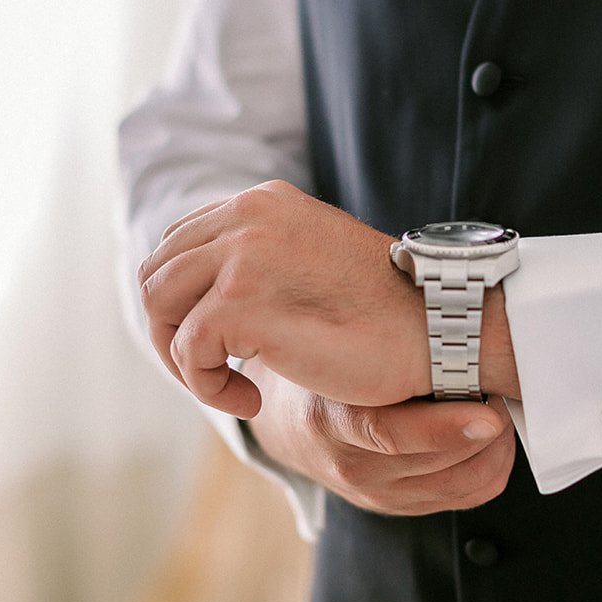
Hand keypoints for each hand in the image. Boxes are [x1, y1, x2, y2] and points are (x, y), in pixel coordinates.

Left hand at [137, 182, 429, 418]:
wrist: (442, 326)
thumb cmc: (389, 310)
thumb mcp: (315, 259)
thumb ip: (266, 259)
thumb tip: (213, 293)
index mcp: (263, 202)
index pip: (181, 242)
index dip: (182, 300)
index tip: (213, 343)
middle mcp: (247, 216)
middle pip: (159, 274)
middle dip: (172, 331)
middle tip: (214, 373)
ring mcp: (242, 257)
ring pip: (160, 308)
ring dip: (185, 360)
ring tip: (231, 388)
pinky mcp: (242, 304)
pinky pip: (188, 351)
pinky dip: (209, 387)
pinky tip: (253, 399)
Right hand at [248, 364, 516, 516]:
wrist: (288, 423)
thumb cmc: (321, 373)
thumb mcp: (338, 350)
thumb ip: (384, 345)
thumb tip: (450, 320)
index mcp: (329, 420)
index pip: (389, 434)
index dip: (447, 428)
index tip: (490, 414)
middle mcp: (351, 466)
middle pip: (439, 461)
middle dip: (486, 429)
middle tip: (502, 391)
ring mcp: (375, 494)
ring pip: (460, 484)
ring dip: (495, 450)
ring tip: (500, 411)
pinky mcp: (398, 507)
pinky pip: (463, 498)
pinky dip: (491, 469)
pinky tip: (492, 439)